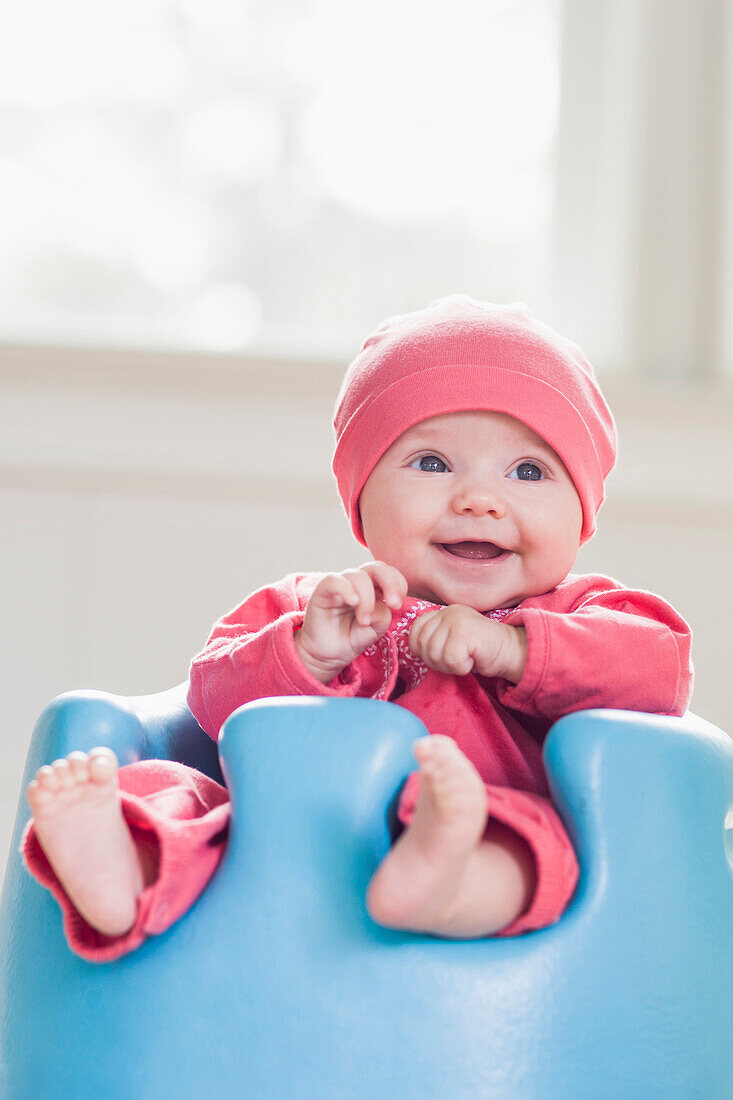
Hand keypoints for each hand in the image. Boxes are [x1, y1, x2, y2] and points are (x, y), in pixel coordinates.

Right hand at [295, 562, 407, 683]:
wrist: (329, 654)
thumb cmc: (352, 638)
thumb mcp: (376, 628)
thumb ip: (382, 613)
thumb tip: (379, 604)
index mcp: (374, 588)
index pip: (390, 573)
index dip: (399, 583)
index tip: (397, 605)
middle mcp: (358, 583)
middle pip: (376, 567)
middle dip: (390, 582)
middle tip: (393, 604)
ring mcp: (340, 585)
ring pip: (358, 576)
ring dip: (367, 599)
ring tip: (364, 620)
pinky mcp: (322, 591)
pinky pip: (334, 580)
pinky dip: (346, 589)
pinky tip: (353, 602)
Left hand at [408, 605, 526, 681]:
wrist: (511, 651)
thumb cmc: (480, 651)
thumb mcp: (451, 640)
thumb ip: (432, 639)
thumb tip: (409, 646)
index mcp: (441, 612)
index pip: (414, 632)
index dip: (423, 650)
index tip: (443, 655)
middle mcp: (448, 611)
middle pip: (421, 646)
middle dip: (436, 661)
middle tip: (457, 660)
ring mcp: (456, 619)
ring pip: (434, 654)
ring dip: (449, 666)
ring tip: (466, 659)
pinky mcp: (465, 631)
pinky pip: (449, 659)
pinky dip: (460, 667)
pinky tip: (472, 660)